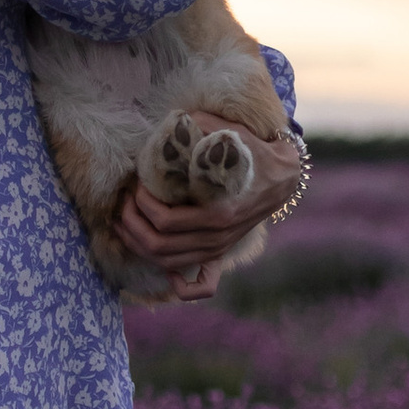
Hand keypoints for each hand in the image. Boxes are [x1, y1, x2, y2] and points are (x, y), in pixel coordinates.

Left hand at [116, 121, 304, 303]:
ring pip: (167, 264)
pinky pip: (203, 285)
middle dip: (131, 225)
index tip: (137, 185)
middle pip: (158, 246)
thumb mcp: (229, 135)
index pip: (165, 221)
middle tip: (125, 203)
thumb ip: (200, 126)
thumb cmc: (253, 153)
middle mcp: (216, 238)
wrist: (284, 175)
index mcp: (218, 214)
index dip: (141, 205)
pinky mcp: (221, 253)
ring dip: (139, 246)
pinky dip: (180, 284)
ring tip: (126, 223)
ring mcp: (218, 249)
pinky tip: (165, 270)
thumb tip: (171, 123)